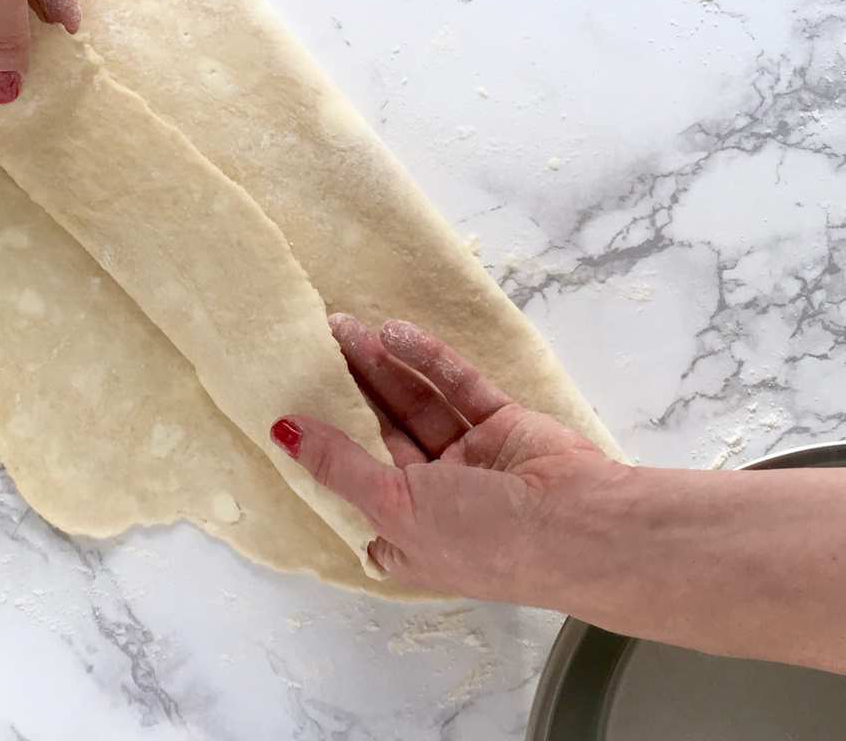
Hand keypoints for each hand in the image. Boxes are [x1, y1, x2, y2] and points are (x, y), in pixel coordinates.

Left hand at [271, 315, 626, 600]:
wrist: (584, 529)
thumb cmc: (483, 539)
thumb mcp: (394, 507)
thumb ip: (338, 464)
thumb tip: (281, 432)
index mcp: (407, 538)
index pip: (355, 489)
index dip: (326, 453)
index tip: (288, 407)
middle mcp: (437, 500)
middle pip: (382, 435)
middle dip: (350, 391)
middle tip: (315, 344)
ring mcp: (473, 461)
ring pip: (416, 405)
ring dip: (381, 367)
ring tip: (344, 326)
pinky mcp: (503, 426)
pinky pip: (458, 387)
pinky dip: (428, 359)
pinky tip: (394, 332)